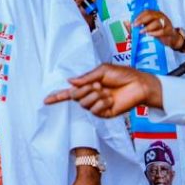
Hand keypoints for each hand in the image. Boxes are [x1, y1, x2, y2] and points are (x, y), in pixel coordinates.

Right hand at [44, 64, 162, 116]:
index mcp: (88, 86)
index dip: (57, 96)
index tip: (45, 100)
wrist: (139, 84)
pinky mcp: (105, 114)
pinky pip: (95, 110)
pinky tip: (111, 100)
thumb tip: (70, 81)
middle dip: (84, 90)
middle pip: (75, 97)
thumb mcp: (102, 71)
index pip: (69, 93)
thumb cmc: (122, 74)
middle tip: (98, 85)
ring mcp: (97, 106)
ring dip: (95, 96)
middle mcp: (90, 96)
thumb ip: (85, 77)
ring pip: (84, 104)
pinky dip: (102, 103)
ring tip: (107, 92)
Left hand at [133, 10, 184, 50]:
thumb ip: (139, 25)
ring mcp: (166, 23)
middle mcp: (161, 16)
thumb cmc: (158, 32)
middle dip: (141, 20)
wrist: (172, 39)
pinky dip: (155, 33)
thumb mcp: (148, 27)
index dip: (139, 16)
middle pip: (151, 15)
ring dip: (148, 27)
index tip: (133, 22)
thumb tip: (126, 23)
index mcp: (156, 14)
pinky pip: (162, 31)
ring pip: (157, 22)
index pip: (147, 11)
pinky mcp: (169, 30)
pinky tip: (149, 35)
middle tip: (135, 26)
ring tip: (141, 31)